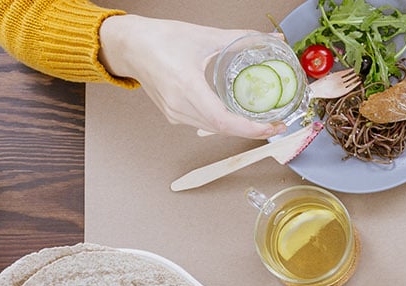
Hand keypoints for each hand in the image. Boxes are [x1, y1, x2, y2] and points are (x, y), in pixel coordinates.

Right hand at [98, 14, 286, 139]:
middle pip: (221, 128)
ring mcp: (174, 113)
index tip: (272, 126)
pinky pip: (203, 125)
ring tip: (261, 121)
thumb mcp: (205, 36)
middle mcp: (178, 105)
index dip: (250, 128)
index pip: (223, 120)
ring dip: (238, 128)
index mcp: (185, 85)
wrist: (130, 45)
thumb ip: (242, 39)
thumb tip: (273, 41)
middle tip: (275, 123)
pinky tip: (237, 115)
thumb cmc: (160, 39)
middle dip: (251, 129)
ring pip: (213, 129)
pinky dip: (223, 123)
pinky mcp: (172, 114)